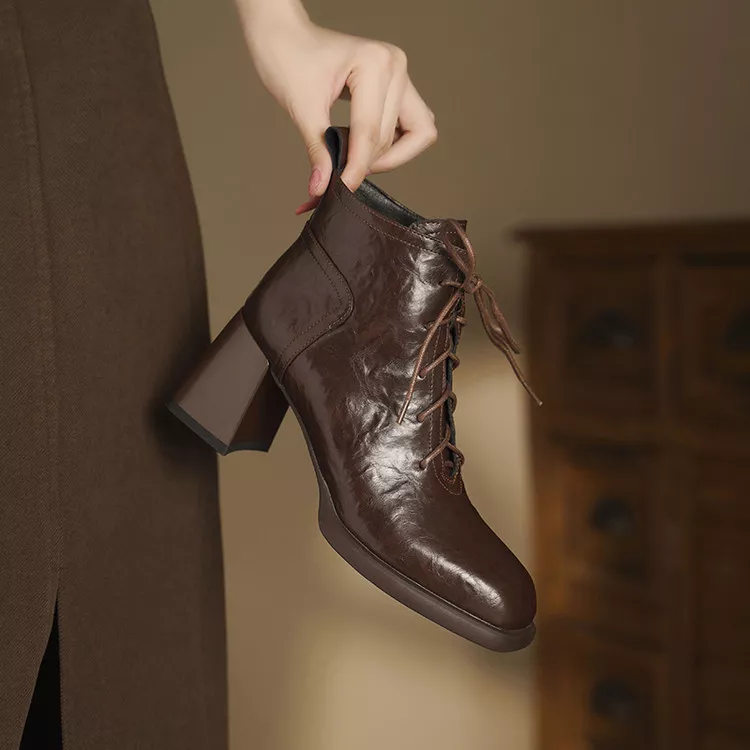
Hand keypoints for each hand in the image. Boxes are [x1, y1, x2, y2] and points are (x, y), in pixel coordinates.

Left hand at [235, 1, 436, 210]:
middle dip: (368, 161)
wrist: (283, 36)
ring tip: (354, 157)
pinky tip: (365, 147)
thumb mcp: (301, 108)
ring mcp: (401, 75)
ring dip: (386, 154)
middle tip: (340, 173)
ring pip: (415, 133)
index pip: (371, 131)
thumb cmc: (288, 58)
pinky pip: (413, 126)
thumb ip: (318, 151)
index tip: (341, 190)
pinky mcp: (399, 86)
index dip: (357, 167)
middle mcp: (395, 66)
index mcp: (374, 63)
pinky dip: (394, 144)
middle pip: (392, 137)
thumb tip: (322, 189)